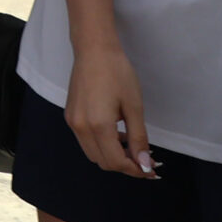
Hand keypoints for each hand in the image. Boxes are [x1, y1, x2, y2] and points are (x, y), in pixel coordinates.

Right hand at [65, 45, 157, 178]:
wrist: (94, 51)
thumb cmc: (118, 74)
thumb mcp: (134, 107)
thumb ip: (138, 138)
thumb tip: (145, 164)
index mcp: (98, 125)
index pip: (115, 161)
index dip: (135, 170)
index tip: (152, 170)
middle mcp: (80, 127)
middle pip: (102, 162)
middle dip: (124, 165)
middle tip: (145, 159)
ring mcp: (72, 122)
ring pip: (93, 153)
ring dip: (112, 156)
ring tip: (131, 146)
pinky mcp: (70, 116)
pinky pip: (85, 141)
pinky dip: (102, 145)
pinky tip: (115, 134)